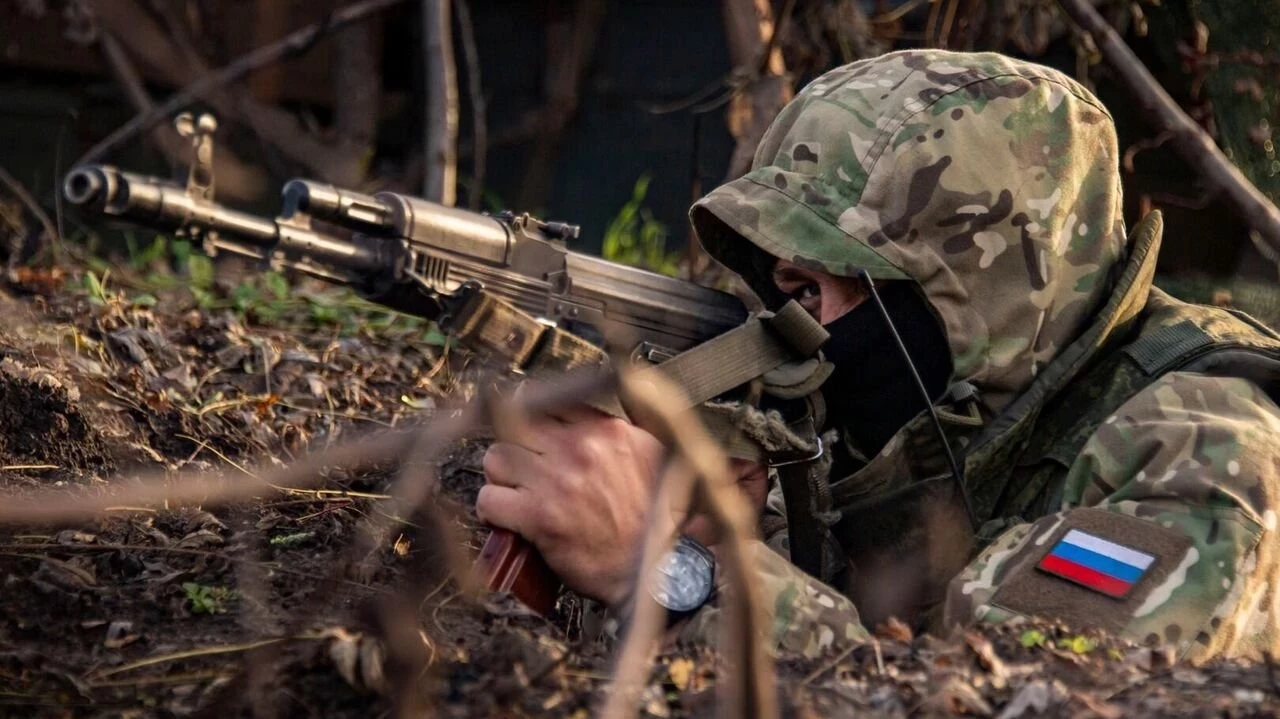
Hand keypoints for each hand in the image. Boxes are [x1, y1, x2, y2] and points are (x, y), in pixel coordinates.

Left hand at [476, 403, 773, 607]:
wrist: (658, 569)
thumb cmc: (656, 520)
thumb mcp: (654, 455)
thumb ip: (628, 426)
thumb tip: (618, 401)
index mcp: (607, 430)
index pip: (549, 403)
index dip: (536, 423)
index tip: (535, 437)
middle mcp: (580, 448)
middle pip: (514, 424)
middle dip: (516, 448)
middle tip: (522, 470)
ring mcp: (557, 480)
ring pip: (495, 458)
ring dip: (501, 478)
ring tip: (515, 494)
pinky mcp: (539, 517)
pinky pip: (489, 500)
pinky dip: (492, 511)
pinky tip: (509, 520)